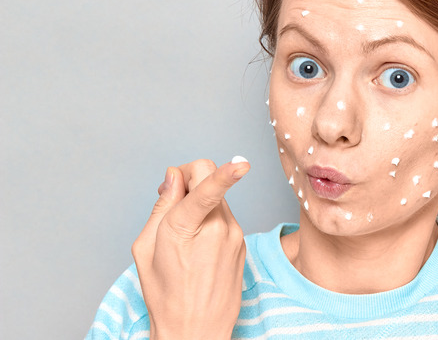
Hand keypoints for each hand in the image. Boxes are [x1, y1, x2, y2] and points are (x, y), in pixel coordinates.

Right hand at [131, 158, 248, 339]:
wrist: (196, 330)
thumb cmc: (165, 294)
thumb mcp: (145, 248)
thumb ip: (161, 206)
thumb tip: (174, 177)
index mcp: (186, 228)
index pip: (208, 190)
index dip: (225, 173)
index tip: (242, 163)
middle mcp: (217, 228)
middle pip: (210, 177)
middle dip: (191, 179)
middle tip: (172, 196)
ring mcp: (234, 235)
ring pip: (218, 197)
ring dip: (201, 202)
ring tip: (184, 231)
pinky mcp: (242, 243)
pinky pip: (225, 217)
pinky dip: (211, 220)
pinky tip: (199, 245)